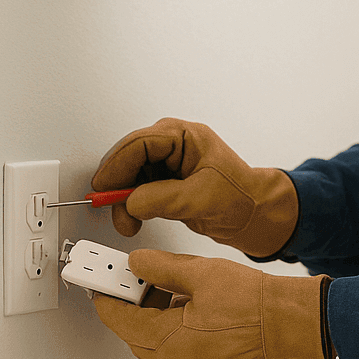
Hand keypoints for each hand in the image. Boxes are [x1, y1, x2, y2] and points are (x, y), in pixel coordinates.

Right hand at [92, 118, 298, 256]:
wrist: (254, 216)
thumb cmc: (242, 197)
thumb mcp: (202, 198)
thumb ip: (164, 198)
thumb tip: (131, 201)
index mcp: (185, 136)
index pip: (140, 143)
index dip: (117, 164)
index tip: (104, 186)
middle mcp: (174, 145)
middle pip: (129, 158)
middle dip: (119, 185)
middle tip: (112, 207)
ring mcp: (168, 164)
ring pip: (130, 175)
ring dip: (124, 200)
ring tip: (128, 222)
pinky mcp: (165, 183)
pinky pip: (138, 189)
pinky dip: (132, 205)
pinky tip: (135, 219)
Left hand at [94, 249, 330, 358]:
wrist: (288, 321)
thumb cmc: (253, 301)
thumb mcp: (199, 273)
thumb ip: (160, 267)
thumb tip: (136, 264)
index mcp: (171, 339)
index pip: (122, 321)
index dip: (107, 300)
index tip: (100, 286)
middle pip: (136, 337)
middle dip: (129, 311)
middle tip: (131, 284)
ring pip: (157, 346)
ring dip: (152, 321)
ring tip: (165, 291)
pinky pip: (178, 352)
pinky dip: (173, 332)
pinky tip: (186, 308)